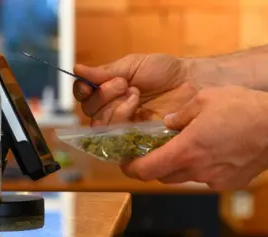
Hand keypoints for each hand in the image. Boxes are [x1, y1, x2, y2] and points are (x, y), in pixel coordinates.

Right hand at [73, 54, 200, 125]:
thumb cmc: (163, 72)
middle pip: (89, 111)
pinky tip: (136, 107)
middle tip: (123, 83)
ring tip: (135, 94)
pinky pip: (114, 135)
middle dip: (103, 95)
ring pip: (99, 124)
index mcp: (107, 92)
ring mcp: (122, 126)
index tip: (89, 84)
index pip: (83, 96)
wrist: (190, 82)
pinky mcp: (132, 140)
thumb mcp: (132, 65)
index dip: (82, 90)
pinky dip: (122, 118)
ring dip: (114, 107)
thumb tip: (77, 70)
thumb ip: (104, 71)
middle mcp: (110, 110)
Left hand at [121, 86, 267, 189]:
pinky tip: (209, 151)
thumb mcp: (206, 99)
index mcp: (185, 150)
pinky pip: (205, 178)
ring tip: (183, 147)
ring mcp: (214, 179)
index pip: (145, 170)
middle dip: (153, 165)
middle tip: (152, 151)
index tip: (126, 162)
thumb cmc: (244, 108)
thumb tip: (168, 123)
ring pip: (183, 178)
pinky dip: (199, 168)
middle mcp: (197, 170)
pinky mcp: (230, 182)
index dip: (130, 168)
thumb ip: (180, 114)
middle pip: (162, 176)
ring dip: (176, 166)